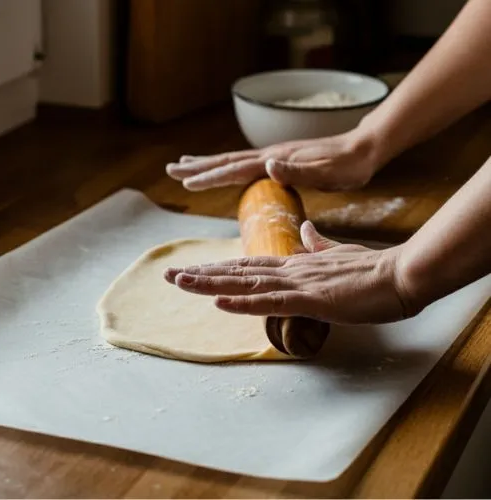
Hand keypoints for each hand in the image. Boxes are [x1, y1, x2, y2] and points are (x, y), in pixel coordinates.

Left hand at [164, 222, 417, 324]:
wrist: (401, 274)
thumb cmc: (372, 270)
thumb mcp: (339, 255)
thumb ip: (319, 245)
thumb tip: (306, 232)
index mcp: (296, 264)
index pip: (250, 263)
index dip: (221, 266)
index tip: (197, 268)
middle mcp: (290, 270)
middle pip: (238, 271)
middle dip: (203, 273)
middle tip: (170, 275)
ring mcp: (299, 284)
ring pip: (246, 283)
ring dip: (211, 283)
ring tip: (180, 282)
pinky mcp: (312, 299)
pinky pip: (271, 302)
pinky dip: (243, 301)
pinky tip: (218, 301)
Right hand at [166, 127, 381, 191]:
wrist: (364, 148)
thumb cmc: (349, 165)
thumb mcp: (328, 172)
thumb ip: (298, 170)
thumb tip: (267, 165)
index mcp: (277, 160)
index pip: (236, 169)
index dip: (211, 177)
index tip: (186, 183)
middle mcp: (271, 155)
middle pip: (227, 161)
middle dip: (198, 167)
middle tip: (172, 169)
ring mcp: (274, 157)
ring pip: (233, 160)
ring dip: (208, 164)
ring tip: (187, 165)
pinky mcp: (281, 160)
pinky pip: (246, 165)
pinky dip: (228, 167)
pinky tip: (225, 170)